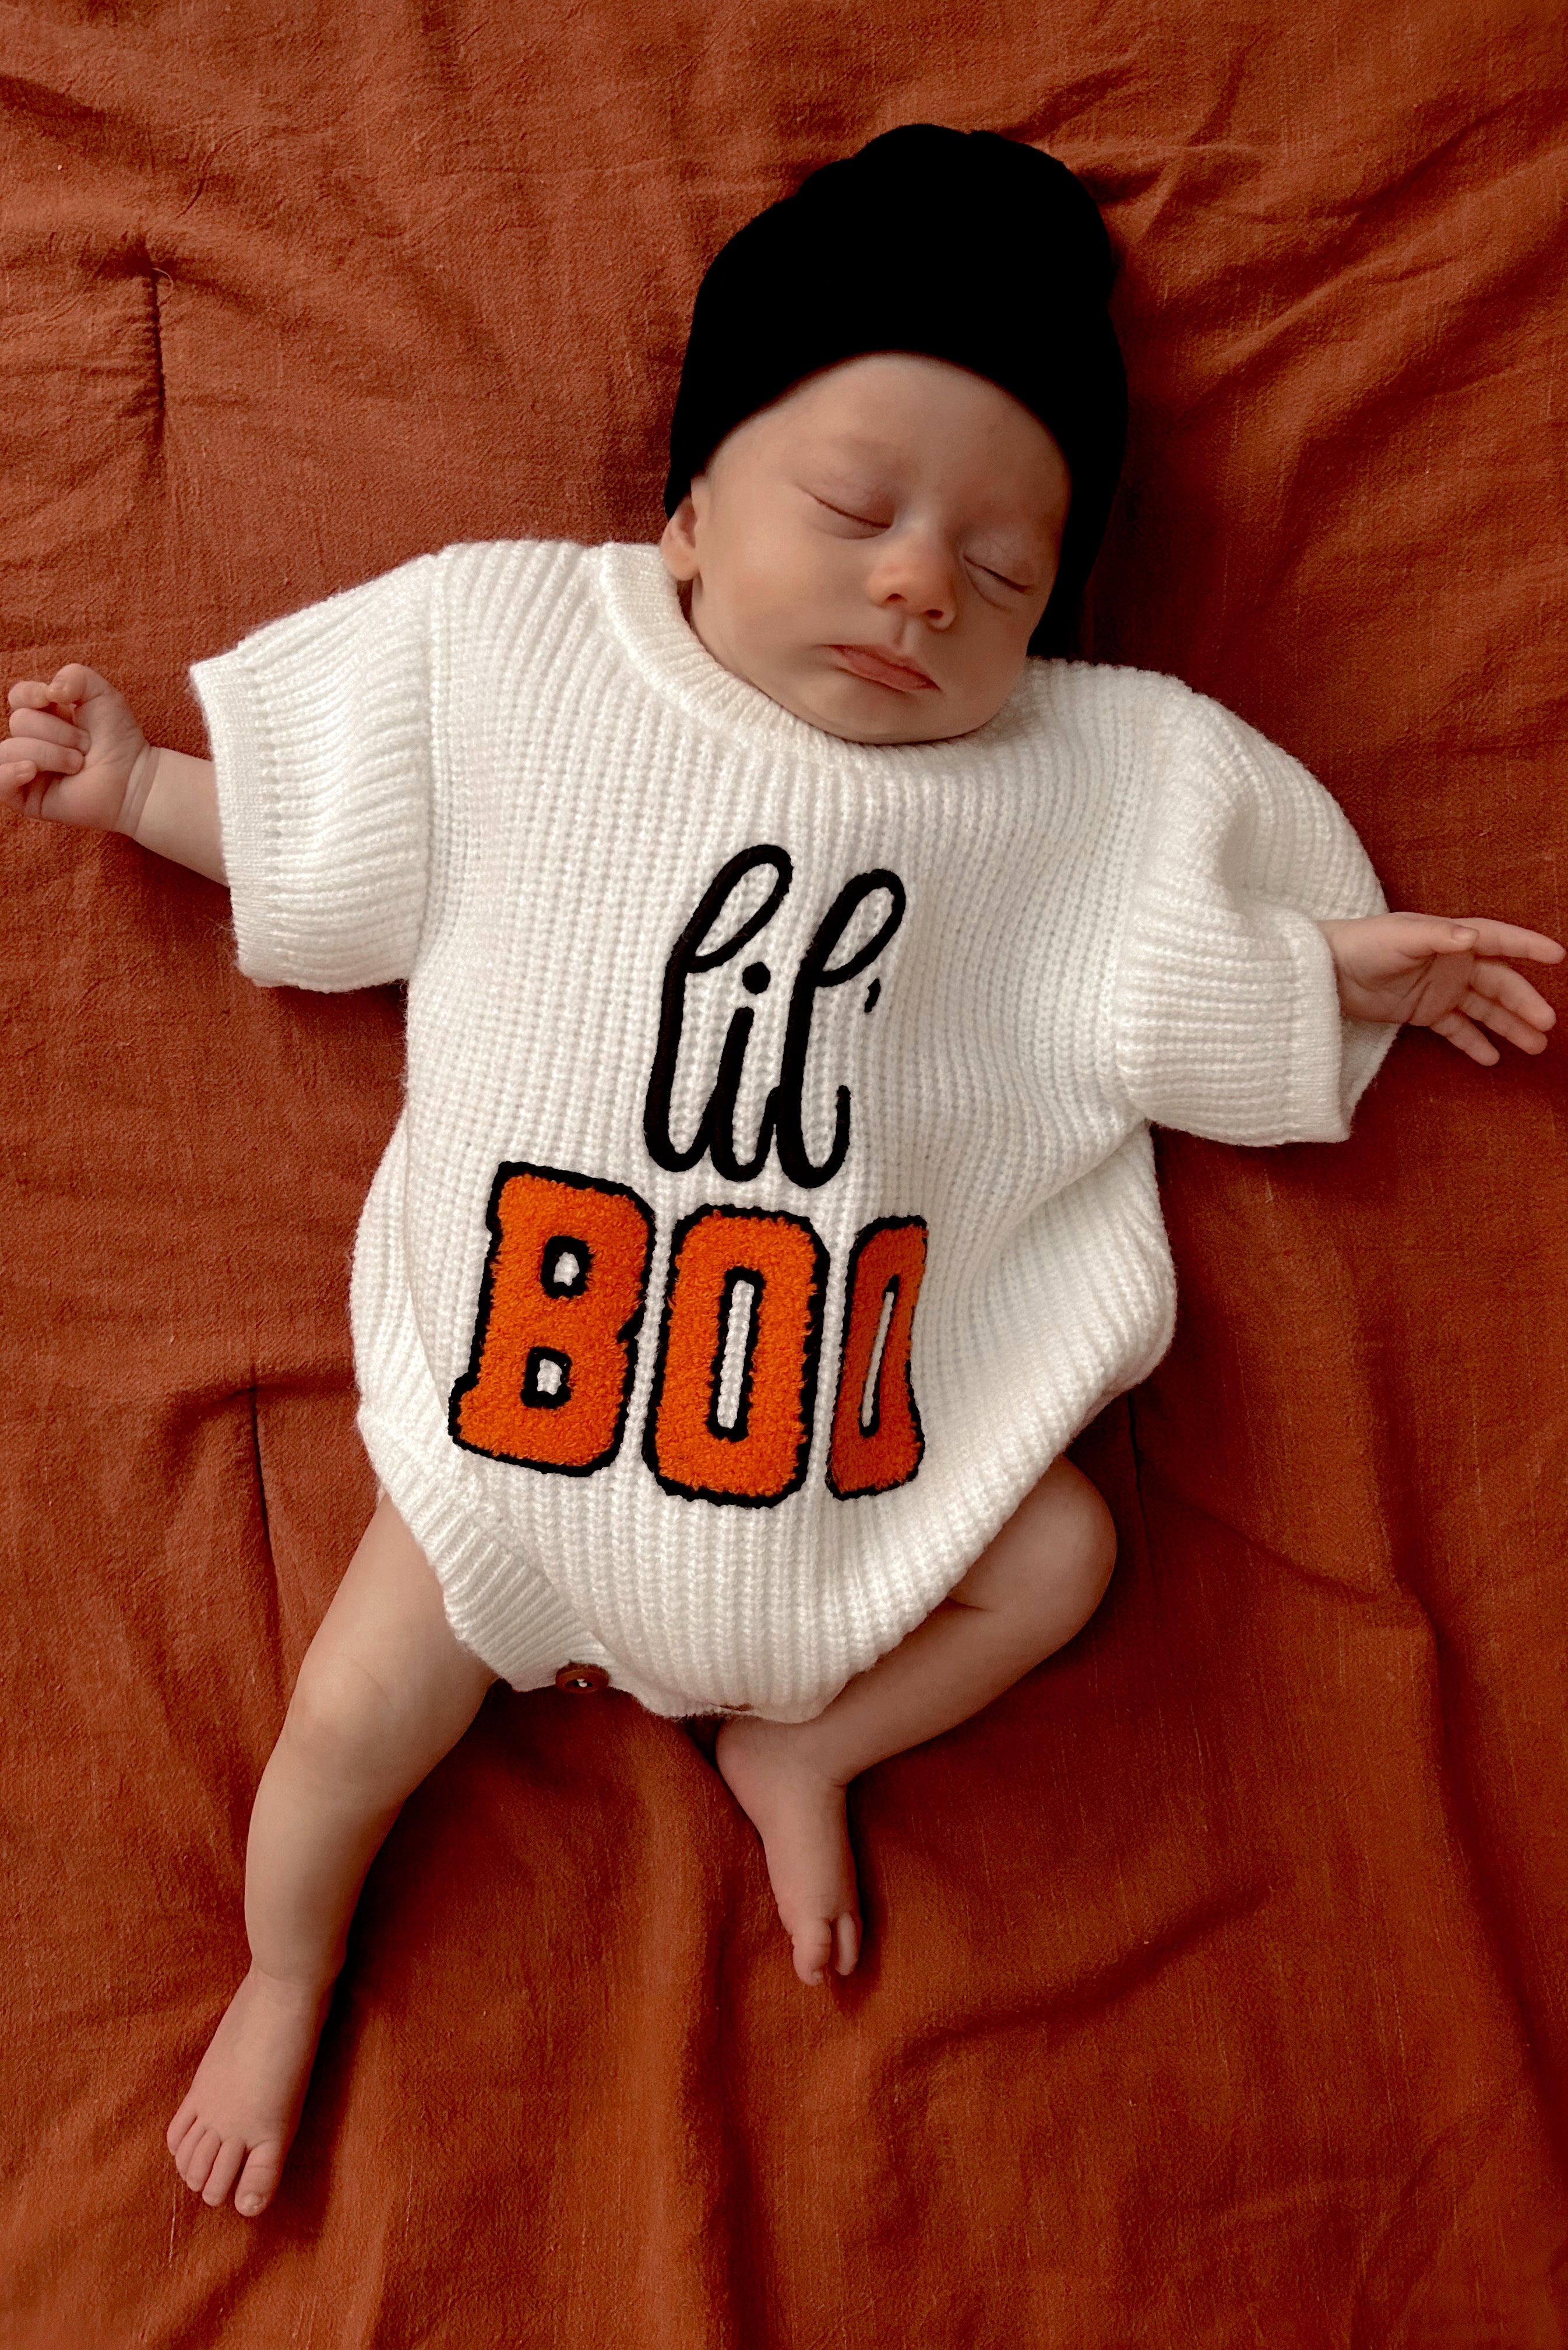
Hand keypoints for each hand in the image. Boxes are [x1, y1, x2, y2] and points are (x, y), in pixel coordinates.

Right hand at [3, 665, 151, 836]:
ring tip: (78, 764)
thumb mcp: (101, 694)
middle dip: (57, 732)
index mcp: (43, 715)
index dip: (30, 694)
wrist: (133, 777)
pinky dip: (9, 774)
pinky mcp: (26, 797)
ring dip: (50, 753)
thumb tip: (48, 691)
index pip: (17, 697)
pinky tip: (31, 771)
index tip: (53, 699)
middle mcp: (31, 740)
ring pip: (12, 749)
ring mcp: (26, 769)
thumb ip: (74, 675)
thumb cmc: (118, 738)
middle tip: (85, 746)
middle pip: (19, 722)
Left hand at [1319, 911, 1563, 1064]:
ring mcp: (1440, 989)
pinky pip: (1456, 1029)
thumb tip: (1472, 937)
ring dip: (1509, 1025)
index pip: (1499, 940)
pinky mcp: (1423, 1012)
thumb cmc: (1362, 943)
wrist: (1324, 970)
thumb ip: (1438, 936)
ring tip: (1535, 1046)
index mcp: (1451, 938)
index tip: (1558, 956)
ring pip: (1484, 1009)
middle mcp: (1452, 963)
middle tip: (1546, 1023)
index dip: (1528, 946)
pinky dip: (1474, 1042)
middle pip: (1498, 983)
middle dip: (1524, 1002)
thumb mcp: (1400, 937)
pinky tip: (1493, 1058)